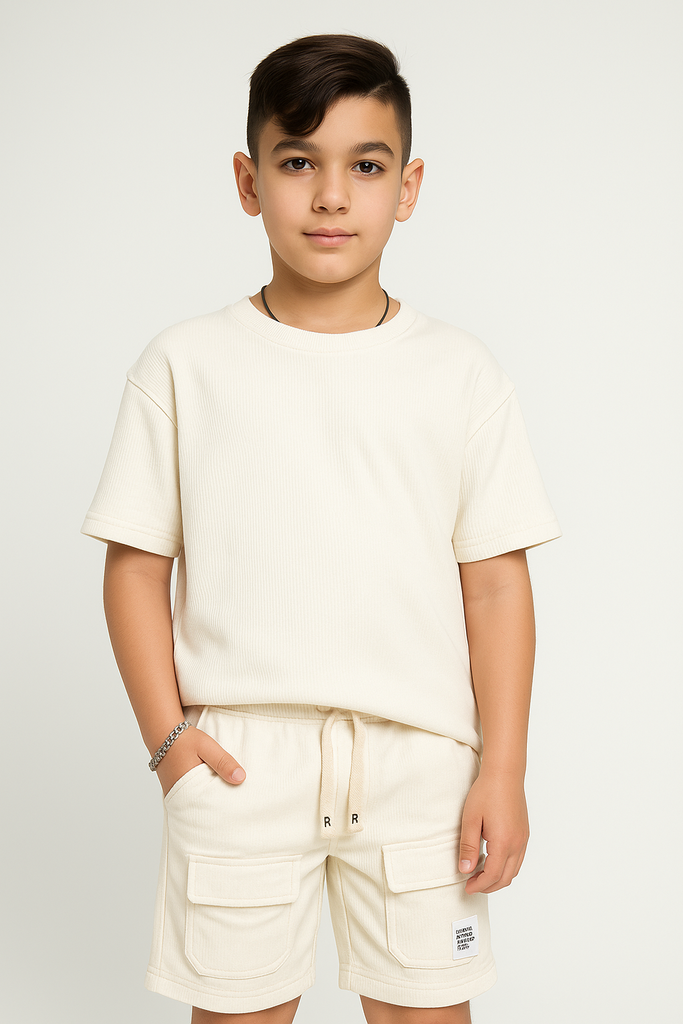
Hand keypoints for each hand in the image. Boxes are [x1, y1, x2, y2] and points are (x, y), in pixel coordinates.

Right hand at [154, 725, 245, 797]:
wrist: (161, 733)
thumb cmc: (184, 739)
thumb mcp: (207, 747)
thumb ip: (223, 762)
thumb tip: (241, 778)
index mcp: (188, 790)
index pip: (210, 806)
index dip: (225, 806)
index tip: (239, 803)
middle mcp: (179, 796)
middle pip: (203, 806)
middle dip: (218, 805)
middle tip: (235, 803)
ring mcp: (174, 794)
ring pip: (197, 802)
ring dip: (209, 798)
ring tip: (225, 796)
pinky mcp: (174, 789)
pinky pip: (190, 796)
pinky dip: (200, 793)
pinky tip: (211, 787)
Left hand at [458, 770, 529, 893]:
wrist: (505, 774)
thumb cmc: (486, 793)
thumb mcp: (470, 819)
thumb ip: (468, 847)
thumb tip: (465, 870)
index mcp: (504, 842)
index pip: (492, 875)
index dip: (479, 885)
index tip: (467, 887)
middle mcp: (517, 844)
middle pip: (505, 878)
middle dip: (488, 886)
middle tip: (472, 884)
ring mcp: (523, 839)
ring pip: (514, 871)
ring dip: (498, 878)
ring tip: (480, 875)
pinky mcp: (524, 834)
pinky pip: (518, 859)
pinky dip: (506, 867)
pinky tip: (492, 861)